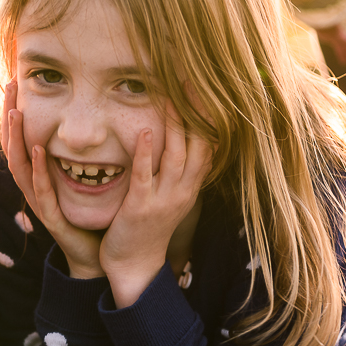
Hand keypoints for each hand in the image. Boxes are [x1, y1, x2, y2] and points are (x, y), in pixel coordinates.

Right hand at [0, 80, 103, 278]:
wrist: (97, 255)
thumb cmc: (90, 215)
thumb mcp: (83, 176)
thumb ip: (79, 150)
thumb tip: (92, 116)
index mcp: (40, 175)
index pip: (22, 137)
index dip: (15, 110)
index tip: (15, 81)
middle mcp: (34, 186)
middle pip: (13, 146)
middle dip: (10, 116)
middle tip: (9, 86)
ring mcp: (41, 202)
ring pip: (20, 166)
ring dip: (16, 138)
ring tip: (15, 112)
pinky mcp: (52, 217)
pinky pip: (41, 191)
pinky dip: (38, 170)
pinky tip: (38, 150)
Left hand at [99, 104, 213, 306]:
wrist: (135, 265)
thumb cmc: (149, 226)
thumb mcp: (171, 195)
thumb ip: (178, 169)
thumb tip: (182, 138)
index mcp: (191, 185)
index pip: (209, 144)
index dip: (210, 116)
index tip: (207, 86)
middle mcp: (183, 190)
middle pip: (198, 145)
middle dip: (197, 113)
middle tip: (193, 79)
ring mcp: (164, 199)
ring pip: (175, 156)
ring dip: (174, 125)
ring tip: (171, 96)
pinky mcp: (140, 207)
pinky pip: (146, 176)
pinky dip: (146, 152)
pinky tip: (145, 130)